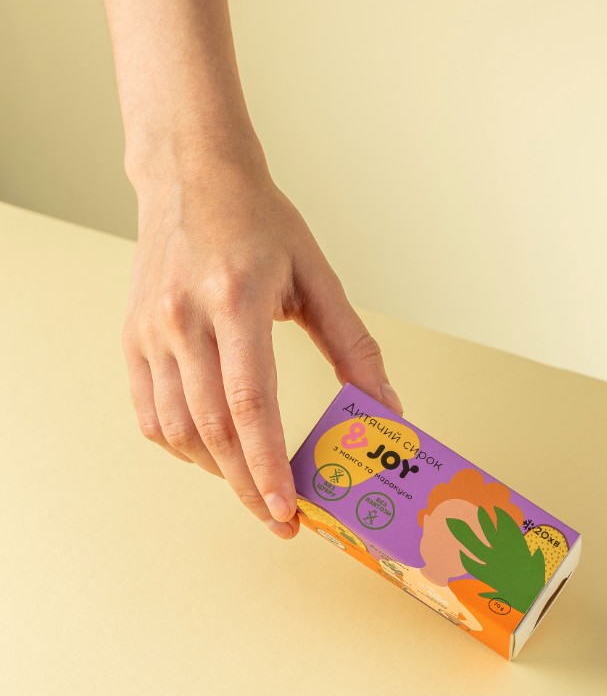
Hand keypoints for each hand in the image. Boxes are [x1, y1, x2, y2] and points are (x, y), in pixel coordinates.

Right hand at [122, 148, 403, 540]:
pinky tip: (216, 455)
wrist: (189, 175)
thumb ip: (354, 347)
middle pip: (213, 431)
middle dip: (248, 487)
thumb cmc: (257, 221)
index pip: (250, 403)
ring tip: (255, 488)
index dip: (268, 465)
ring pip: (178, 432)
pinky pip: (151, 416)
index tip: (289, 510)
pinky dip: (184, 448)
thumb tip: (385, 410)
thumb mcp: (317, 275)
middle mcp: (183, 318)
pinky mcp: (131, 339)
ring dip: (219, 473)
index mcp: (236, 299)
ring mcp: (150, 331)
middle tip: (281, 521)